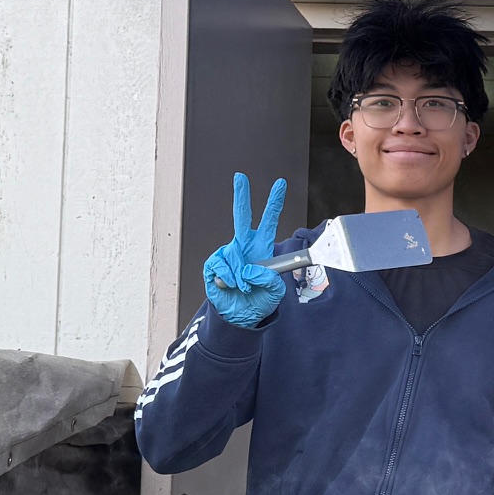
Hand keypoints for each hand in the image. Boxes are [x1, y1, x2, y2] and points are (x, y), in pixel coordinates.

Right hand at [203, 173, 289, 328]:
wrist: (239, 316)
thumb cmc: (258, 301)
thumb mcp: (274, 292)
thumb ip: (270, 280)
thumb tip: (253, 270)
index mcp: (262, 248)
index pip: (268, 221)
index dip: (274, 203)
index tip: (280, 184)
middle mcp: (243, 246)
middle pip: (242, 216)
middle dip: (241, 196)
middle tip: (240, 177)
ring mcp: (228, 254)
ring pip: (233, 254)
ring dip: (240, 274)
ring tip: (243, 287)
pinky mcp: (213, 265)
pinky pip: (220, 266)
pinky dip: (227, 278)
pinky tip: (230, 285)